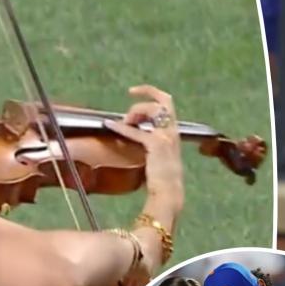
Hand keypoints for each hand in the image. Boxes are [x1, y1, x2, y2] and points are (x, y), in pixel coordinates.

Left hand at [104, 84, 184, 215]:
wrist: (169, 193)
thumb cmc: (164, 180)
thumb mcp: (161, 156)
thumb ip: (152, 142)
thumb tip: (135, 133)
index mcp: (174, 132)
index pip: (167, 103)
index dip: (151, 92)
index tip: (134, 92)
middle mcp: (172, 131)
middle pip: (162, 101)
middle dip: (145, 97)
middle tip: (128, 108)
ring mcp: (166, 136)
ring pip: (151, 110)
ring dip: (134, 112)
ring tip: (124, 122)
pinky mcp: (156, 144)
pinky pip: (136, 131)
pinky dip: (121, 127)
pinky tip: (110, 125)